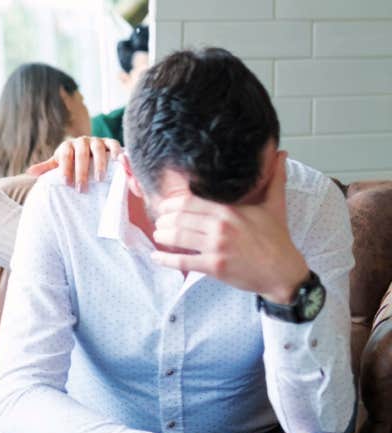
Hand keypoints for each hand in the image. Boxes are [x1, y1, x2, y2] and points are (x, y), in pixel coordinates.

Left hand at [27, 136, 122, 191]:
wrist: (88, 150)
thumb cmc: (71, 161)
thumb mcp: (58, 163)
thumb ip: (46, 167)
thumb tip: (29, 172)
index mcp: (67, 146)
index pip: (65, 156)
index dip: (65, 168)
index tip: (66, 183)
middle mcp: (82, 142)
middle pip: (82, 154)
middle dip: (81, 172)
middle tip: (81, 188)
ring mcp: (97, 141)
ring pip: (98, 150)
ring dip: (100, 164)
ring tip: (99, 179)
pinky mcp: (110, 142)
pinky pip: (114, 145)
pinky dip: (117, 152)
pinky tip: (118, 162)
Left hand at [151, 152, 308, 302]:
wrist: (284, 271)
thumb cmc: (277, 239)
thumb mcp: (276, 205)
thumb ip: (275, 179)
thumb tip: (282, 154)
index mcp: (229, 210)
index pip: (190, 201)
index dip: (171, 204)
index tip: (164, 206)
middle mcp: (220, 226)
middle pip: (179, 218)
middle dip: (163, 220)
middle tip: (159, 222)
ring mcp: (216, 247)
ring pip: (177, 237)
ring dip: (162, 236)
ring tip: (158, 235)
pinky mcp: (214, 267)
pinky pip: (182, 262)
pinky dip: (165, 259)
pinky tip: (156, 257)